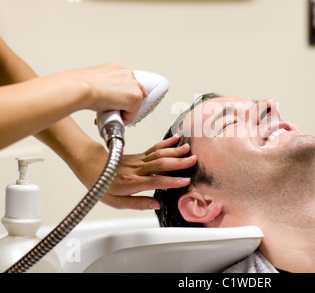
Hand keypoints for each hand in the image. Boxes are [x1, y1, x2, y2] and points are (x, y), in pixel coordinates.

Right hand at [64, 62, 146, 125]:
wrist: (81, 88)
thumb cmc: (82, 85)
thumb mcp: (95, 81)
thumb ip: (104, 86)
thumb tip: (103, 95)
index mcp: (116, 68)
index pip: (125, 83)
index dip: (120, 96)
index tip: (114, 103)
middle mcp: (127, 74)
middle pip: (132, 92)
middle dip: (124, 103)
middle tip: (113, 110)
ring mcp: (133, 85)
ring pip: (134, 102)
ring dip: (125, 110)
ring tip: (112, 115)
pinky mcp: (135, 97)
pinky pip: (133, 112)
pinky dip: (125, 118)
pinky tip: (115, 118)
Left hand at [78, 134, 196, 209]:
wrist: (91, 166)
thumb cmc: (103, 185)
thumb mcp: (116, 202)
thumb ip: (137, 204)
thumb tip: (156, 205)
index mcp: (131, 183)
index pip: (154, 182)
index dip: (170, 181)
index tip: (184, 181)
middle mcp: (136, 170)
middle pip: (159, 164)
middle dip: (178, 162)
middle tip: (192, 160)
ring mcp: (138, 160)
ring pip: (158, 154)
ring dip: (174, 151)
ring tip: (188, 149)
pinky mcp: (139, 155)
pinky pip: (154, 148)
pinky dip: (166, 143)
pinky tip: (176, 139)